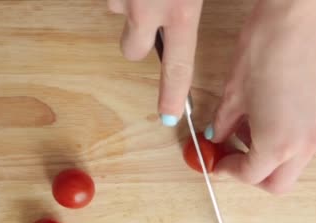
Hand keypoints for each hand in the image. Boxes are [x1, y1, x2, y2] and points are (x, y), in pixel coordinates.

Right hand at [107, 0, 202, 125]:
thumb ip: (194, 5)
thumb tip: (191, 19)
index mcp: (181, 9)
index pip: (177, 68)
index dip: (172, 96)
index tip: (169, 117)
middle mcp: (145, 9)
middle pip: (132, 51)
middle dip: (139, 41)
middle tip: (152, 17)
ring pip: (121, 14)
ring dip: (132, 4)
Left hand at [206, 0, 315, 193]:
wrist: (302, 17)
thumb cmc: (267, 48)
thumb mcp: (233, 92)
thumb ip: (224, 123)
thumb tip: (218, 134)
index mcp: (277, 144)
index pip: (249, 176)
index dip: (227, 169)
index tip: (217, 160)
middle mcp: (304, 144)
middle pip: (278, 184)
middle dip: (253, 177)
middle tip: (234, 157)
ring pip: (295, 165)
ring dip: (272, 160)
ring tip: (251, 131)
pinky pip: (307, 143)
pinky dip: (288, 142)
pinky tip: (272, 116)